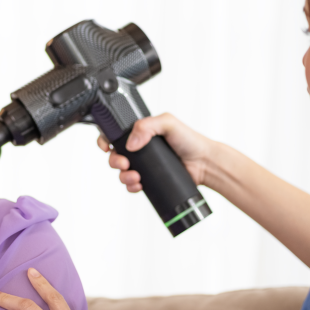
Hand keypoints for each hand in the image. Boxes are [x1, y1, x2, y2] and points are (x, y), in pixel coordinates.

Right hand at [98, 113, 214, 192]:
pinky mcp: (149, 179)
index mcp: (140, 132)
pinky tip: (139, 185)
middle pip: (114, 155)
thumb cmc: (189, 140)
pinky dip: (131, 186)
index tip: (106, 146)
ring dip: (123, 176)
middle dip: (114, 161)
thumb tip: (131, 143)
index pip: (115, 134)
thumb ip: (147, 126)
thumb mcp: (168, 123)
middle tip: (124, 163)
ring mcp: (144, 165)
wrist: (204, 163)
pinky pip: (132, 185)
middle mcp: (139, 149)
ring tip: (135, 177)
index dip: (105, 140)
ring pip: (121, 172)